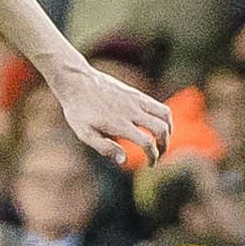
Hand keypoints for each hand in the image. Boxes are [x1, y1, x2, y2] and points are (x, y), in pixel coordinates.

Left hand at [50, 62, 170, 166]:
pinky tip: (154, 124)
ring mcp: (136, 100)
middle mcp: (131, 111)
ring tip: (162, 139)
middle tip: (159, 154)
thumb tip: (123, 161)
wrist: (76, 81)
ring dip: (168, 130)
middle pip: (161, 129)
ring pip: (164, 114)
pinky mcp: (135, 93)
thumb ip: (104, 147)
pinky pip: (157, 105)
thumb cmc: (78, 110)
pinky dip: (163, 117)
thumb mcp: (84, 133)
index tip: (151, 165)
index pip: (146, 143)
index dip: (153, 157)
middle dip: (164, 145)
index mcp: (119, 124)